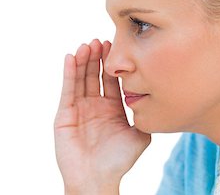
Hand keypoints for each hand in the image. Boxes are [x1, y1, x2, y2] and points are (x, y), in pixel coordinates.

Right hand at [54, 39, 150, 193]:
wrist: (97, 179)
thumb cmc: (118, 161)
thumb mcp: (139, 135)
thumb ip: (144, 115)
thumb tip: (154, 99)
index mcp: (112, 108)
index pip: (111, 80)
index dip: (113, 64)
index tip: (115, 46)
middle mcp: (95, 105)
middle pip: (95, 75)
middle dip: (98, 58)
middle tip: (100, 41)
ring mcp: (79, 108)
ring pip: (80, 79)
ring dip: (83, 61)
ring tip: (87, 45)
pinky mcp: (65, 114)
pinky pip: (68, 90)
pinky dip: (69, 73)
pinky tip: (70, 57)